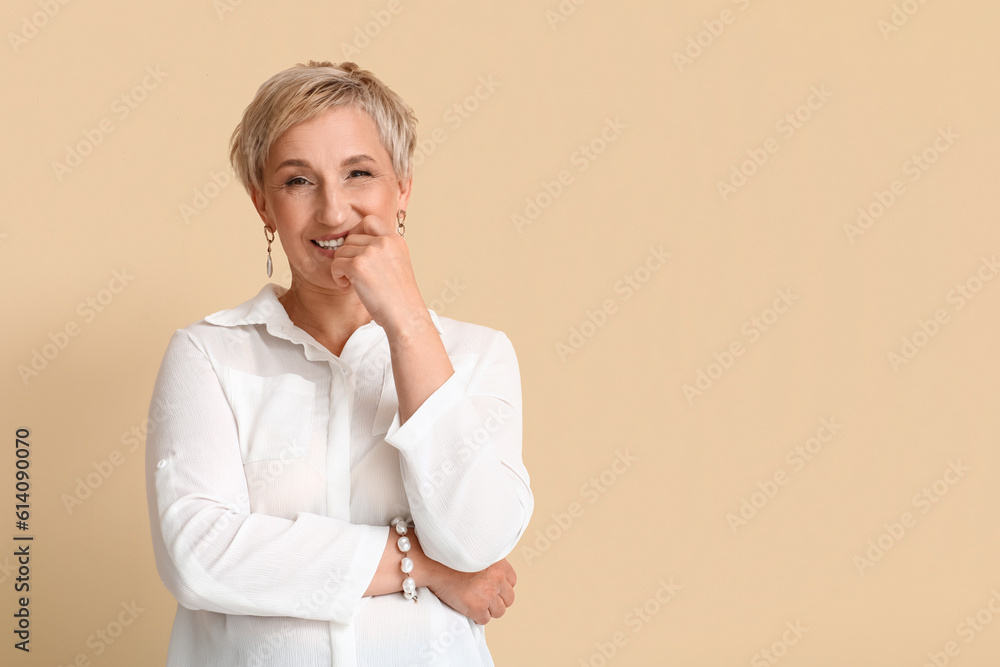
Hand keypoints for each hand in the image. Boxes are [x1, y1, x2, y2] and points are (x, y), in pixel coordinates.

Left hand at [329, 214, 427, 334]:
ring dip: (342, 267)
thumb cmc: (400, 297)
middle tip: (356, 274)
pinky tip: (348, 286)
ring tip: (353, 282)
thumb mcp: (399, 264)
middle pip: (351, 238)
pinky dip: (337, 276)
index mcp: (395, 240)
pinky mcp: (358, 266)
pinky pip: (335, 264)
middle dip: (349, 256)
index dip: (357, 232)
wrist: (405, 315)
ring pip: (341, 251)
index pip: (369, 221)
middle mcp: (384, 241)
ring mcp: (371, 252)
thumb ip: (383, 251)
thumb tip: (356, 245)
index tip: (357, 251)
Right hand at [427, 559, 516, 625]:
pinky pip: (484, 620)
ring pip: (499, 611)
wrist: (432, 562)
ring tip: (476, 604)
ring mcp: (488, 594)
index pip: (512, 581)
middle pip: (509, 598)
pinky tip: (468, 609)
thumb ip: (487, 561)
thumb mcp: (476, 552)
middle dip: (498, 600)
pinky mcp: (477, 607)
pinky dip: (477, 617)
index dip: (501, 586)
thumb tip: (493, 575)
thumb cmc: (450, 556)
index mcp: (499, 564)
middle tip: (484, 598)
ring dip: (489, 610)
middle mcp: (497, 579)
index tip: (492, 587)